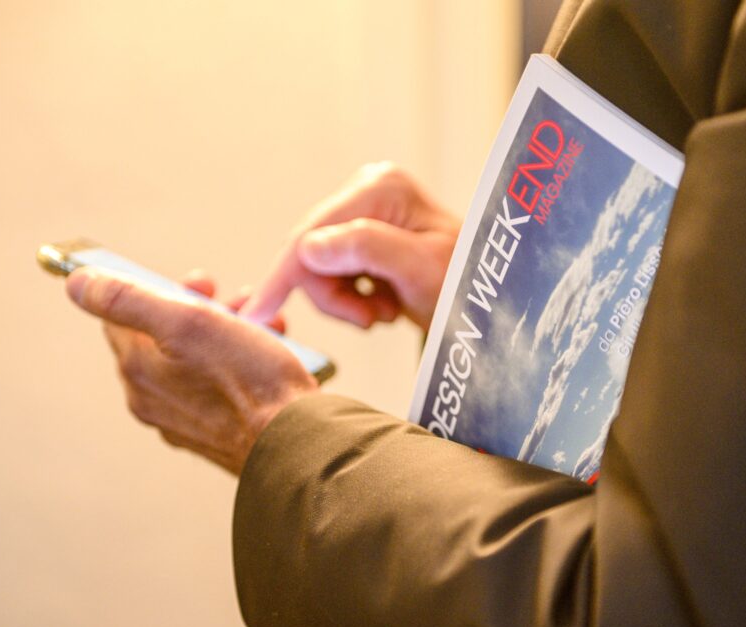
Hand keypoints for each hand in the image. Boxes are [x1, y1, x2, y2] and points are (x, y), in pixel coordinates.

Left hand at [67, 267, 316, 474]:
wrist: (296, 442)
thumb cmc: (251, 382)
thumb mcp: (189, 323)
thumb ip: (128, 300)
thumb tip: (77, 284)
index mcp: (138, 372)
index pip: (122, 318)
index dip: (157, 290)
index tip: (194, 283)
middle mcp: (152, 401)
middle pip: (162, 339)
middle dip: (198, 310)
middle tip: (233, 299)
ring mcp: (184, 421)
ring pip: (194, 361)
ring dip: (225, 333)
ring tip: (262, 325)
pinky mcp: (216, 434)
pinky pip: (217, 388)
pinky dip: (239, 365)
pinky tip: (269, 356)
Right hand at [240, 161, 459, 331]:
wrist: (489, 303)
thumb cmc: (468, 286)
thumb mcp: (420, 271)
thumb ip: (367, 251)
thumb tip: (309, 248)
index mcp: (380, 188)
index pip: (313, 234)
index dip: (282, 275)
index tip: (256, 314)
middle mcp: (369, 191)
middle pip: (311, 251)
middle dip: (333, 294)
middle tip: (370, 319)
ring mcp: (367, 213)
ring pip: (320, 269)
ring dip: (347, 301)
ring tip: (384, 312)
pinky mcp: (366, 237)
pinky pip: (335, 274)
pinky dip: (354, 299)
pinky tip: (384, 304)